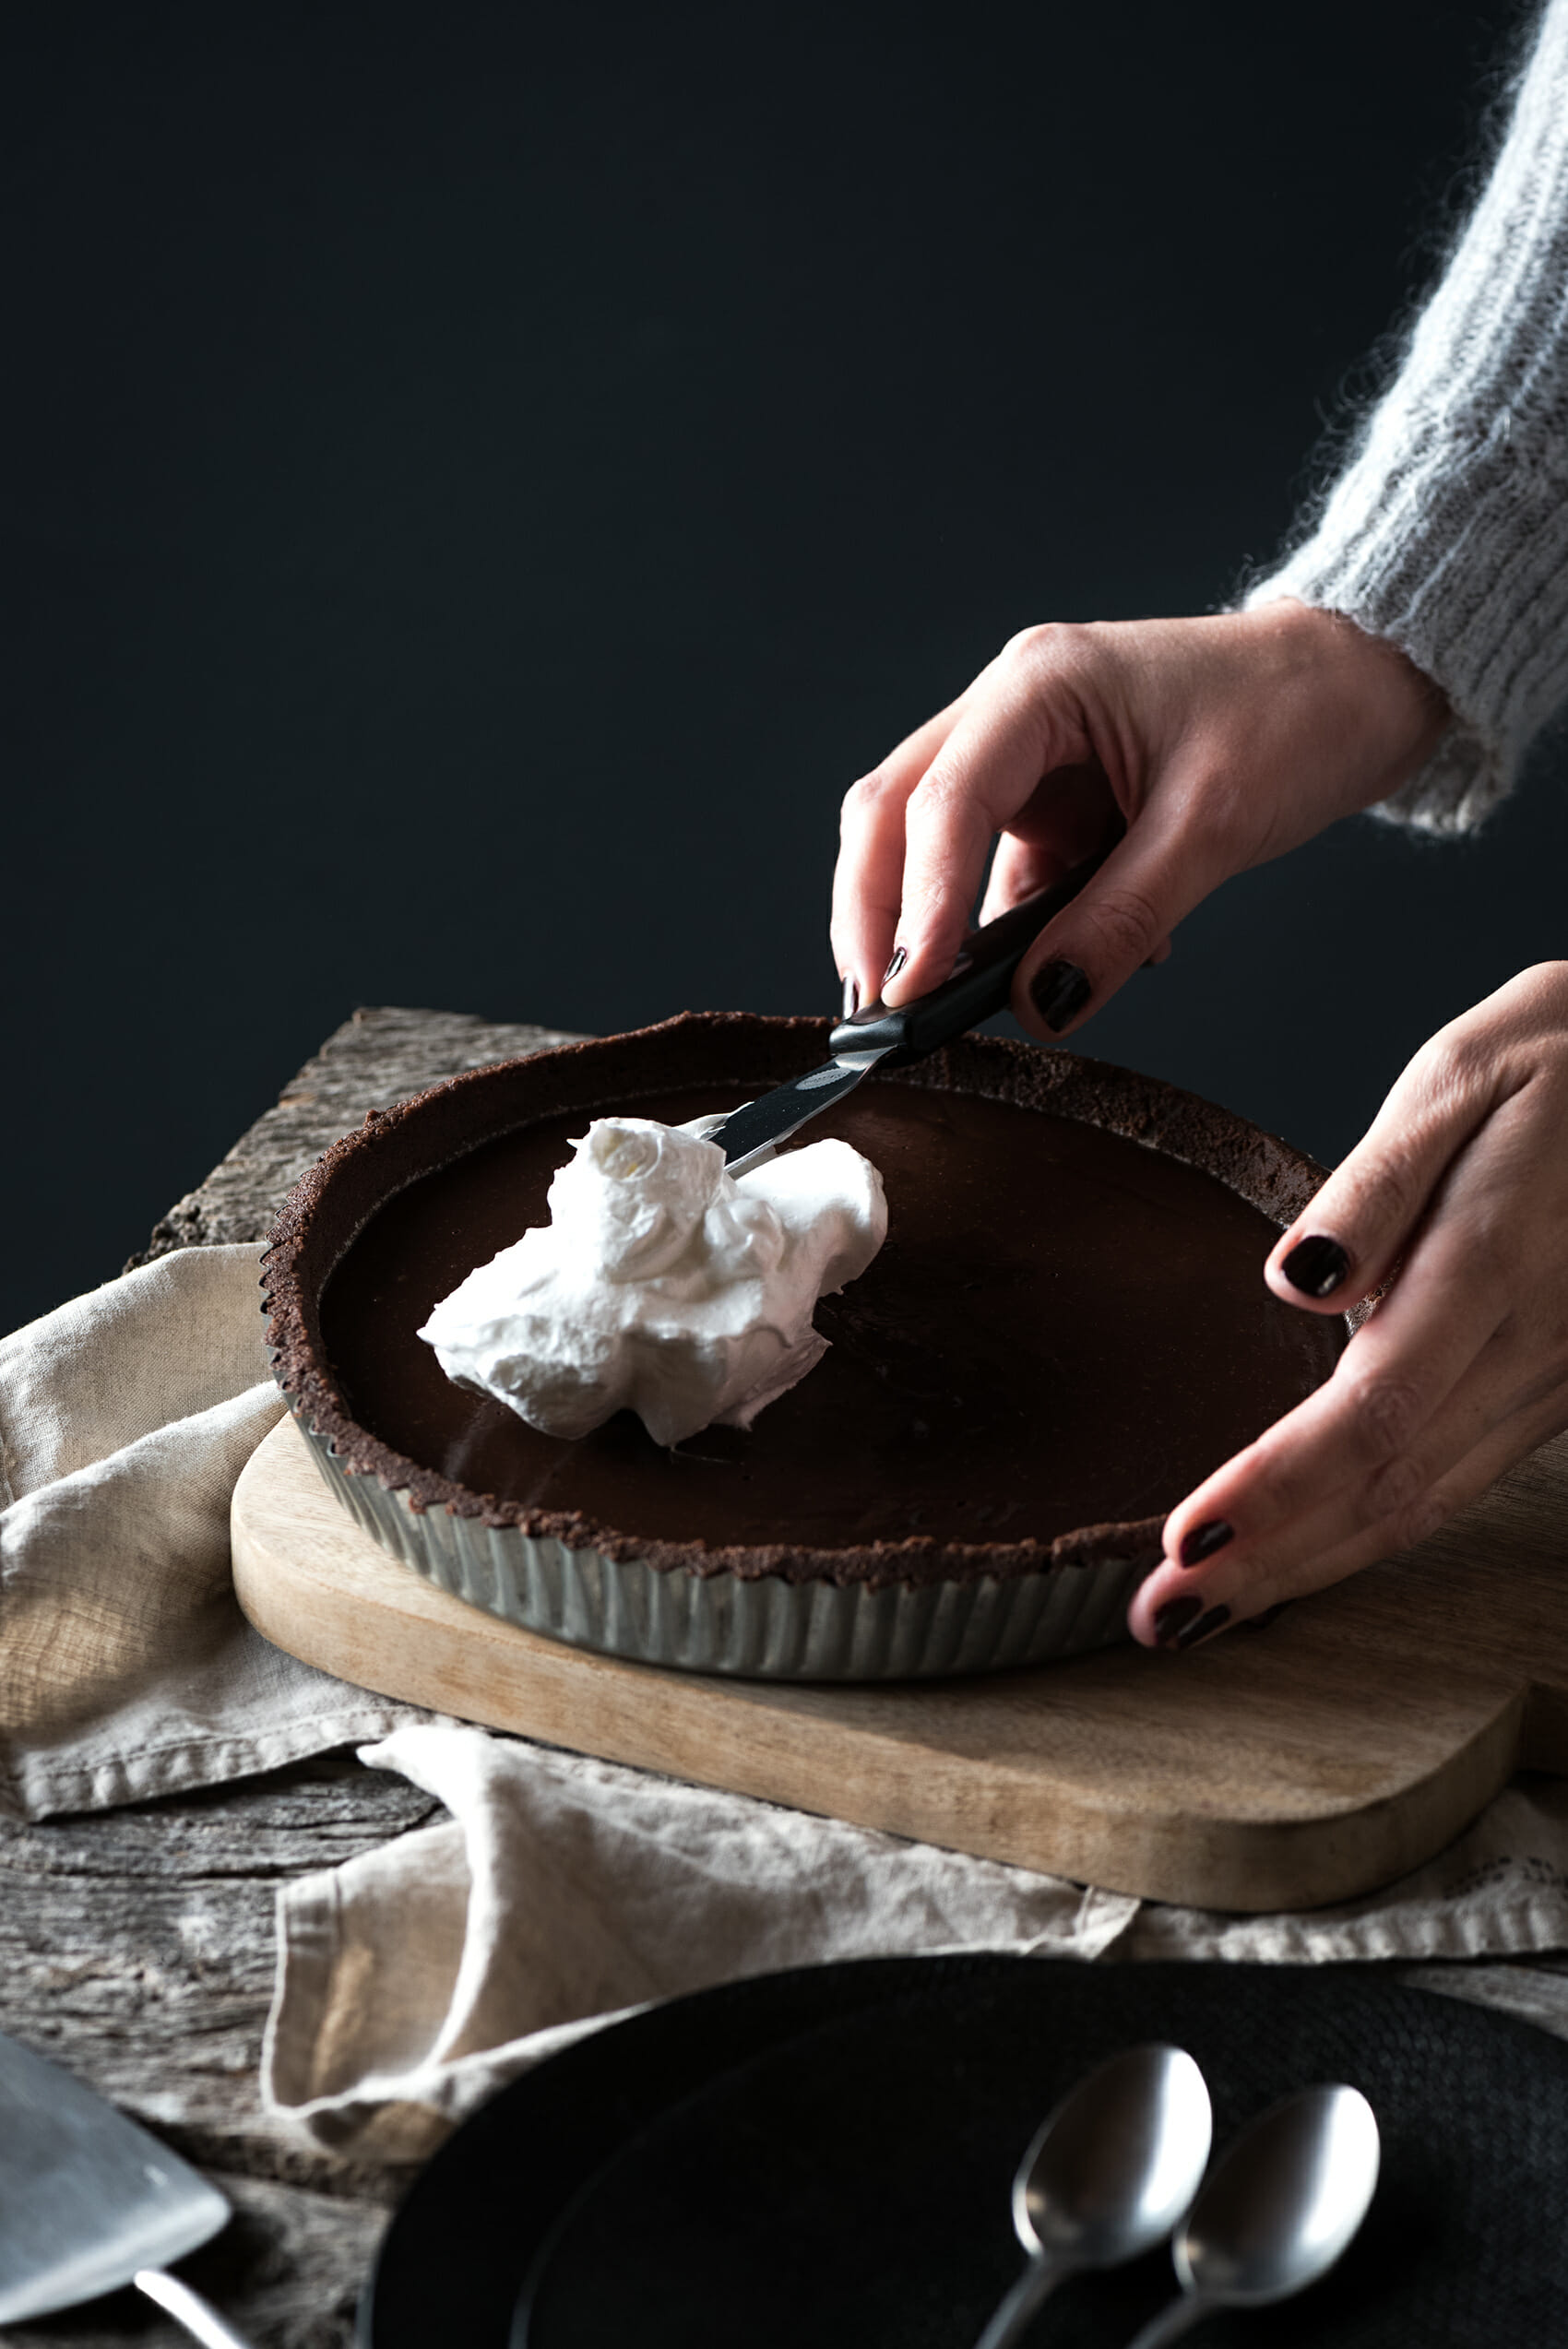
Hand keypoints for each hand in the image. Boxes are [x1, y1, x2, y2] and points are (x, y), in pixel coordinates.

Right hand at [830, 602, 1447, 1029]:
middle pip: (896, 816)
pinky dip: (1018, 935)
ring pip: (934, 850)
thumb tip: (1043, 1005)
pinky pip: (1005, 880)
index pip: (942, 801)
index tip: (910, 993)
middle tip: (883, 1012)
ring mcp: (1028, 760)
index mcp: (1039, 685)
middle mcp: (1012, 712)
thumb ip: (1122, 918)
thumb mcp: (1214, 825)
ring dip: (941, 932)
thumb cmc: (1298, 711)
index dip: (917, 905)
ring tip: (958, 1008)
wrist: (1361, 680)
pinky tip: (1069, 969)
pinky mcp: (1055, 804)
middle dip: (879, 918)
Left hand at [1128, 963, 1567, 1647]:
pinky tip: (1301, 1558)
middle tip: (1161, 1617)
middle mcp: (1532, 1344)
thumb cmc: (1559, 1060)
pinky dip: (1370, 1535)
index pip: (1371, 1409)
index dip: (1278, 1487)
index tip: (1189, 1538)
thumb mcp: (1458, 1078)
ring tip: (1206, 1611)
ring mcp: (1553, 1379)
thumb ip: (1374, 1187)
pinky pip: (1457, 1483)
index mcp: (1492, 1263)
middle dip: (1269, 1561)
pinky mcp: (1555, 1389)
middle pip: (1388, 1485)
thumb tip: (1298, 1281)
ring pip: (1424, 1503)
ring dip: (1310, 1567)